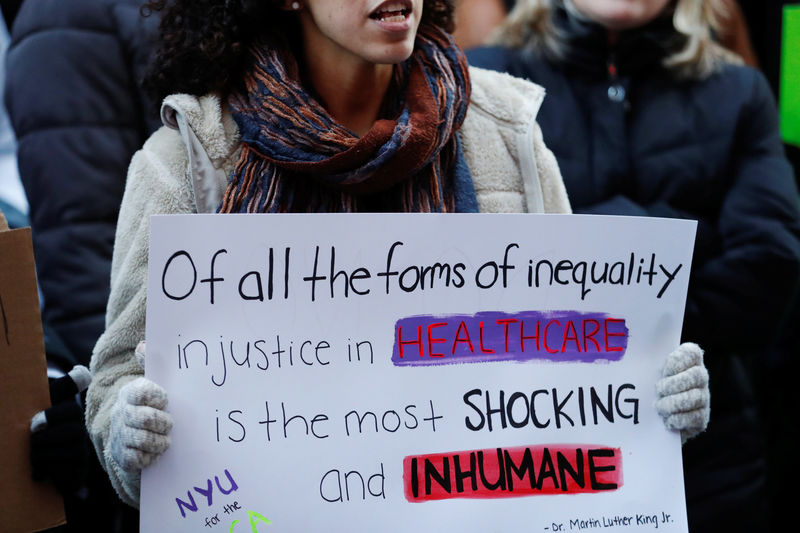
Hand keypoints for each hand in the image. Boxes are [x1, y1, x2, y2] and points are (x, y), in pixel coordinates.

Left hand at [30, 365, 91, 493]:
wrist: (35, 467)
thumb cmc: (36, 433)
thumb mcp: (43, 408)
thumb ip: (61, 389)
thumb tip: (81, 372)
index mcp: (70, 415)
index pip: (71, 411)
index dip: (54, 416)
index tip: (35, 423)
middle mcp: (80, 433)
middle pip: (73, 431)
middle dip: (46, 439)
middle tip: (31, 443)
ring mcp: (81, 454)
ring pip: (70, 451)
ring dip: (44, 455)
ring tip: (32, 457)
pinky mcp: (78, 473)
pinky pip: (68, 471)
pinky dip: (50, 471)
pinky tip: (39, 472)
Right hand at [108, 341, 171, 473]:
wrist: (128, 434)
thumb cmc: (148, 405)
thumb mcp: (151, 383)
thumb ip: (149, 363)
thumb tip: (143, 345)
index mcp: (130, 393)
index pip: (142, 392)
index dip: (158, 397)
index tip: (165, 401)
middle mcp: (122, 413)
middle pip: (145, 418)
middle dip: (163, 423)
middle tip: (170, 424)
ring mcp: (120, 435)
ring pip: (143, 440)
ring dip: (160, 442)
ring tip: (165, 440)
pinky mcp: (122, 456)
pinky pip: (138, 459)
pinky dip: (151, 457)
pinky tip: (155, 452)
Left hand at [655, 342, 709, 442]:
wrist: (652, 417)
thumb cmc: (648, 387)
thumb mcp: (646, 372)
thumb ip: (645, 363)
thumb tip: (628, 355)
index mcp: (687, 361)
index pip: (691, 353)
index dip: (677, 361)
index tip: (663, 370)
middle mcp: (700, 377)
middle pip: (697, 375)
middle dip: (675, 384)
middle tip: (658, 390)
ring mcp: (703, 397)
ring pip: (697, 397)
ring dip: (674, 403)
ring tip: (659, 407)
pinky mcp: (702, 417)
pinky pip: (696, 417)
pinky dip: (679, 419)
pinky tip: (667, 420)